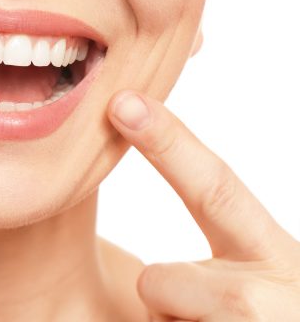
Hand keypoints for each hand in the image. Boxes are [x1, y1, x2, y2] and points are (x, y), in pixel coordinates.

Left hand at [107, 90, 299, 320]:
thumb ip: (226, 266)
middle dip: (169, 301)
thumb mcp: (266, 286)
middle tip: (225, 316)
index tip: (122, 102)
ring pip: (157, 316)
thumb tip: (160, 270)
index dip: (168, 143)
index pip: (216, 188)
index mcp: (279, 261)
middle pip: (159, 281)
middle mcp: (271, 297)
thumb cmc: (271, 316)